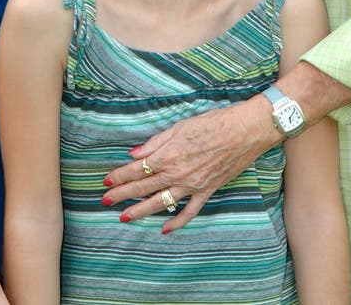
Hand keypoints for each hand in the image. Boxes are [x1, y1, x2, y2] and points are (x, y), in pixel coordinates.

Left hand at [101, 99, 276, 229]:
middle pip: (144, 186)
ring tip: (124, 217)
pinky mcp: (207, 191)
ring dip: (141, 210)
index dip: (120, 175)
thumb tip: (134, 153)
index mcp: (169, 154)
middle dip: (122, 194)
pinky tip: (165, 229)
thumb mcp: (181, 126)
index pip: (137, 168)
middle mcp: (177, 173)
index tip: (106, 180)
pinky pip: (189, 211)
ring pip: (161, 202)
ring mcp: (193, 185)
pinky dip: (177, 222)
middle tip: (105, 201)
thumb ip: (156, 142)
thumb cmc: (214, 122)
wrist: (245, 131)